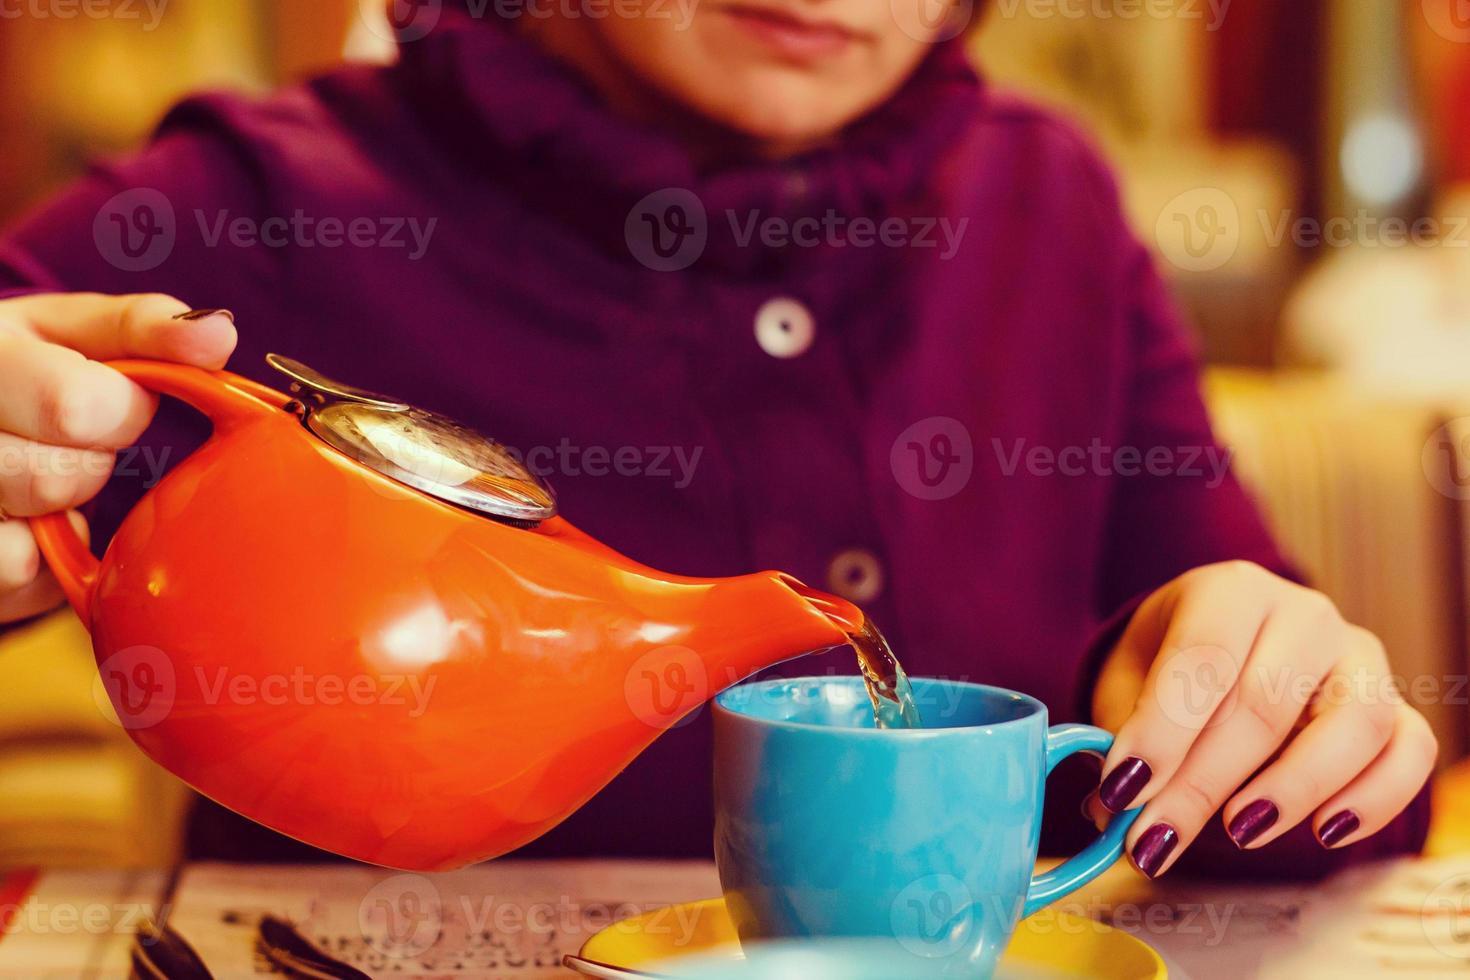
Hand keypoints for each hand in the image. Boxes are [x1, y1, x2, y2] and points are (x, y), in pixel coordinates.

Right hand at [0, 293, 235, 622]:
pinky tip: (35, 525)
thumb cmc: (43, 371)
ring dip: (64, 518)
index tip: (122, 403)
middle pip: (51, 479)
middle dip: (90, 470)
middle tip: (84, 451)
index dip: (122, 414)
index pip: (75, 406)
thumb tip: (218, 335)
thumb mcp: (87, 333)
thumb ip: (148, 329)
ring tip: (53, 485)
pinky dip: (40, 561)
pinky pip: (12, 573)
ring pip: (23, 539)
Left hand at [1089, 560, 1437, 877]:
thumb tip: (1109, 809)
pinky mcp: (1397, 706)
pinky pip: (1409, 750)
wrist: (1220, 658)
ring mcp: (1359, 658)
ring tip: (1238, 831)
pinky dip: (1375, 798)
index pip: (1202, 656)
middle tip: (1156, 836)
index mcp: (1229, 591)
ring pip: (1354, 722)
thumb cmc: (1166, 672)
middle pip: (1265, 701)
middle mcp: (1304, 613)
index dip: (1162, 730)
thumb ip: (1118, 741)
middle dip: (1203, 782)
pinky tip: (1323, 832)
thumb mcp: (1126, 688)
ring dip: (1294, 788)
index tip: (1123, 789)